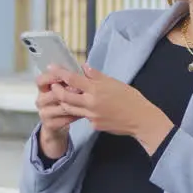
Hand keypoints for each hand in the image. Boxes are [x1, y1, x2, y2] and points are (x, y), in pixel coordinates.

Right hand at [35, 70, 79, 159]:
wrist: (58, 124)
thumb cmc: (63, 102)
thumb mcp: (65, 89)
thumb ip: (70, 79)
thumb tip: (84, 67)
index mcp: (43, 89)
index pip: (41, 80)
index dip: (53, 76)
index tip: (66, 75)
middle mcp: (40, 100)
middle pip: (54, 93)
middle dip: (70, 90)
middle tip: (83, 89)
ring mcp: (44, 113)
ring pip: (62, 106)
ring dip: (76, 104)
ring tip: (87, 101)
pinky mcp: (50, 124)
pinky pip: (65, 119)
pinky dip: (76, 115)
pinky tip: (84, 113)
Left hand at [52, 64, 174, 155]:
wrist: (141, 119)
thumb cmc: (131, 99)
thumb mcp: (115, 83)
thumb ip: (97, 76)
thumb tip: (85, 67)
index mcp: (97, 90)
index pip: (73, 79)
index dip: (60, 73)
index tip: (52, 68)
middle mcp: (91, 103)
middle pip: (64, 96)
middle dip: (56, 90)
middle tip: (53, 84)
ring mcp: (91, 116)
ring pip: (69, 108)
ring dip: (64, 101)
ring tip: (65, 95)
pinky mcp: (94, 125)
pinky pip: (82, 116)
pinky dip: (81, 110)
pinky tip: (87, 107)